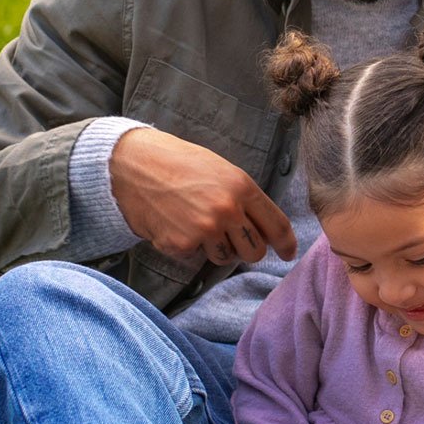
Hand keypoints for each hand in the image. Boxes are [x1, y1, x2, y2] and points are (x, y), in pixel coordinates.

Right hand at [109, 127, 295, 264]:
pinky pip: (196, 257)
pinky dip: (189, 247)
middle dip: (248, 249)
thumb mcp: (222, 171)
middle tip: (234, 238)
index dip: (286, 243)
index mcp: (242, 187)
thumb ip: (245, 198)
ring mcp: (204, 229)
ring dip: (217, 248)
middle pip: (255, 251)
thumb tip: (264, 228)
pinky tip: (177, 225)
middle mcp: (227, 210)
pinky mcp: (181, 244)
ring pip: (226, 258)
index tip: (289, 253)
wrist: (134, 166)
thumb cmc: (180, 165)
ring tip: (198, 223)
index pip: (276, 225)